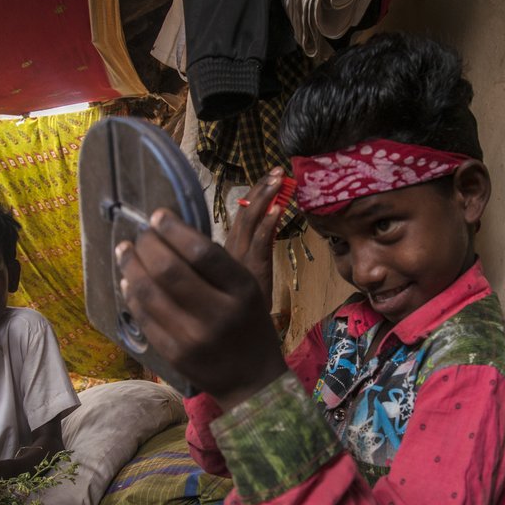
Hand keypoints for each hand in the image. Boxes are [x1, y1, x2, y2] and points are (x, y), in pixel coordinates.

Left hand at [117, 209, 287, 409]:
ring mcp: (193, 338)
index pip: (202, 252)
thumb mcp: (248, 289)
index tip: (158, 216)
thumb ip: (216, 264)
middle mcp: (218, 314)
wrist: (251, 380)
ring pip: (148, 292)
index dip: (174, 230)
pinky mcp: (174, 354)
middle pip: (169, 270)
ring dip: (131, 265)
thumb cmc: (249, 324)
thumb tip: (170, 231)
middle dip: (147, 245)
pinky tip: (129, 281)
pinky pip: (143, 316)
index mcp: (242, 290)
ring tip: (126, 251)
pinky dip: (132, 293)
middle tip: (141, 234)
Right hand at [224, 167, 284, 304]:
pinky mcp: (252, 268)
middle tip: (277, 170)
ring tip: (278, 179)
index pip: (242, 210)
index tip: (269, 176)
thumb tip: (258, 226)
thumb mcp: (235, 274)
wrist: (237, 334)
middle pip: (244, 210)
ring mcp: (241, 256)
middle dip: (261, 187)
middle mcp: (230, 247)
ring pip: (250, 219)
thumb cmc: (237, 304)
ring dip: (265, 196)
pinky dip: (268, 222)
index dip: (254, 191)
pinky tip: (278, 208)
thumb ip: (243, 250)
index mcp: (226, 246)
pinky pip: (260, 241)